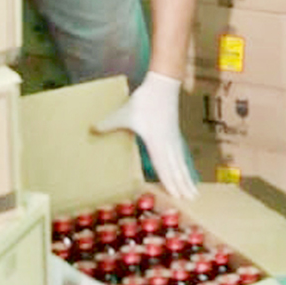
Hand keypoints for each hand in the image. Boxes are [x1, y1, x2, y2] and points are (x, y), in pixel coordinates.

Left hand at [92, 71, 198, 199]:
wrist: (163, 84)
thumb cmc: (145, 100)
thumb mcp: (124, 113)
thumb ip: (108, 123)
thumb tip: (91, 129)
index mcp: (157, 143)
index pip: (164, 167)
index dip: (170, 183)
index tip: (178, 196)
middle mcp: (167, 144)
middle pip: (177, 168)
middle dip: (183, 185)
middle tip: (191, 200)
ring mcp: (173, 139)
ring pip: (181, 163)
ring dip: (187, 178)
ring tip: (194, 191)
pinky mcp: (174, 133)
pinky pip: (180, 155)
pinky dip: (184, 166)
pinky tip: (186, 171)